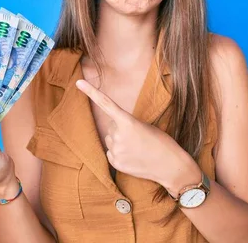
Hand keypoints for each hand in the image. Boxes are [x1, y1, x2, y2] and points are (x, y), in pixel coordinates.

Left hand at [75, 79, 198, 189]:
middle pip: (111, 126)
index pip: (106, 104)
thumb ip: (126, 125)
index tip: (78, 83)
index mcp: (128, 122)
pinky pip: (111, 152)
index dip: (91, 92)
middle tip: (138, 137)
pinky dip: (119, 153)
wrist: (169, 165)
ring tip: (137, 148)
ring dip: (120, 141)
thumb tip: (113, 130)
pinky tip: (133, 157)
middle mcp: (118, 136)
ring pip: (110, 139)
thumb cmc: (161, 142)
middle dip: (121, 129)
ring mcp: (115, 151)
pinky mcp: (115, 163)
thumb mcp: (145, 126)